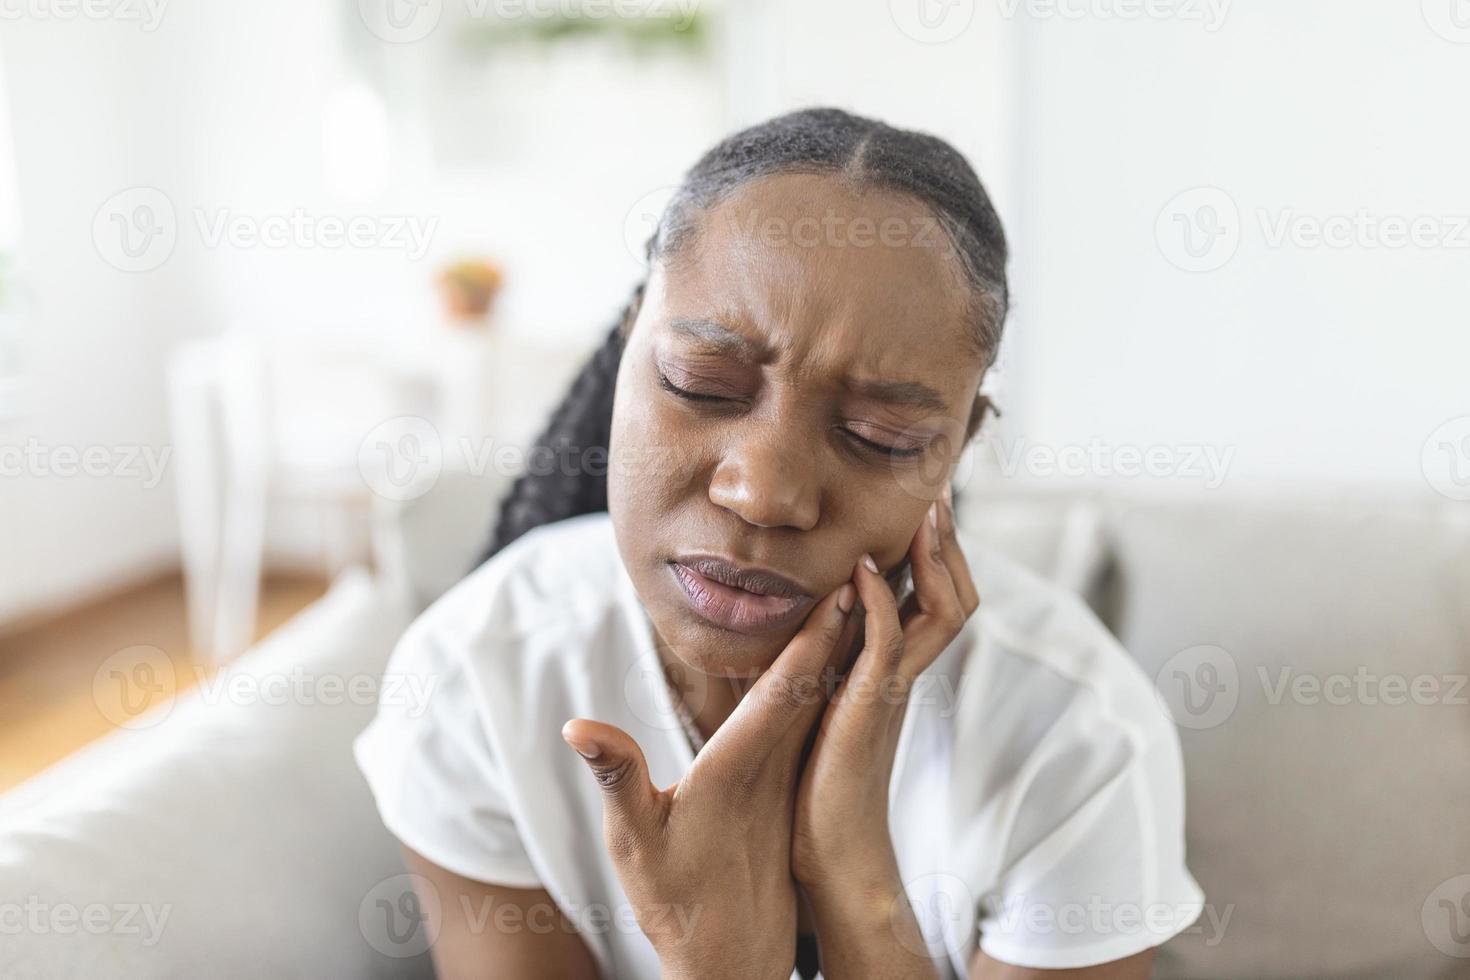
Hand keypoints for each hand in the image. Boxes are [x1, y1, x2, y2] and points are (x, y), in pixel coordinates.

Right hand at [561, 585, 856, 979]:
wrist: (730, 961)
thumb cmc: (677, 905)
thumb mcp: (634, 845)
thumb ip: (616, 780)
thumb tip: (578, 728)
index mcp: (739, 771)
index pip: (782, 693)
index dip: (811, 642)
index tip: (840, 593)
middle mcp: (772, 770)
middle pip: (812, 684)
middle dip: (838, 625)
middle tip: (866, 565)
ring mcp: (783, 782)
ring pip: (816, 702)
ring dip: (836, 649)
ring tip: (855, 593)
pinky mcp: (782, 794)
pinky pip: (807, 726)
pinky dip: (820, 684)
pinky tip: (827, 659)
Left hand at [792, 487, 978, 892]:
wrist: (827, 856)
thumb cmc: (816, 789)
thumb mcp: (823, 709)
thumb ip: (829, 668)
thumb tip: (813, 628)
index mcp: (894, 675)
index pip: (936, 602)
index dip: (937, 556)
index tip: (925, 511)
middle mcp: (903, 678)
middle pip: (954, 599)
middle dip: (947, 546)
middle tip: (937, 498)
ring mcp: (892, 693)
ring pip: (940, 613)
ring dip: (931, 560)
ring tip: (923, 516)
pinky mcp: (868, 711)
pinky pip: (888, 645)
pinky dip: (880, 601)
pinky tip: (861, 568)